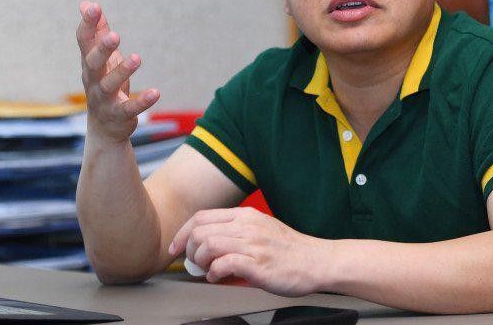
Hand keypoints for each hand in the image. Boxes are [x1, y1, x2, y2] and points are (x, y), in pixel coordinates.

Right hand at [76, 1, 159, 142]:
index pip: (84, 42)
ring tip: (137, 58)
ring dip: (122, 71)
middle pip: (93, 63)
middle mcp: (92, 80)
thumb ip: (97, 32)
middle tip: (115, 36)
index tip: (93, 7)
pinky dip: (142, 101)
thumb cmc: (103, 84)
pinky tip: (156, 93)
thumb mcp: (101, 58)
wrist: (104, 127)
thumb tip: (87, 3)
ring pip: (109, 85)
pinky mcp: (119, 114)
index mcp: (89, 63)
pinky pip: (129, 108)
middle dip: (102, 49)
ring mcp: (104, 99)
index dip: (88, 25)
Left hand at [168, 207, 325, 296]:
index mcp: (246, 215)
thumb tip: (207, 244)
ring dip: (200, 262)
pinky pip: (222, 264)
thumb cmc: (289, 250)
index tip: (175, 248)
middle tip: (193, 264)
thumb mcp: (261, 230)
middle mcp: (247, 226)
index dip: (182, 233)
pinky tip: (218, 277)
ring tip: (207, 271)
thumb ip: (236, 232)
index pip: (202, 216)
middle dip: (188, 250)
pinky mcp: (257, 263)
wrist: (317, 261)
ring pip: (208, 245)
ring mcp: (252, 244)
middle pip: (200, 231)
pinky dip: (213, 273)